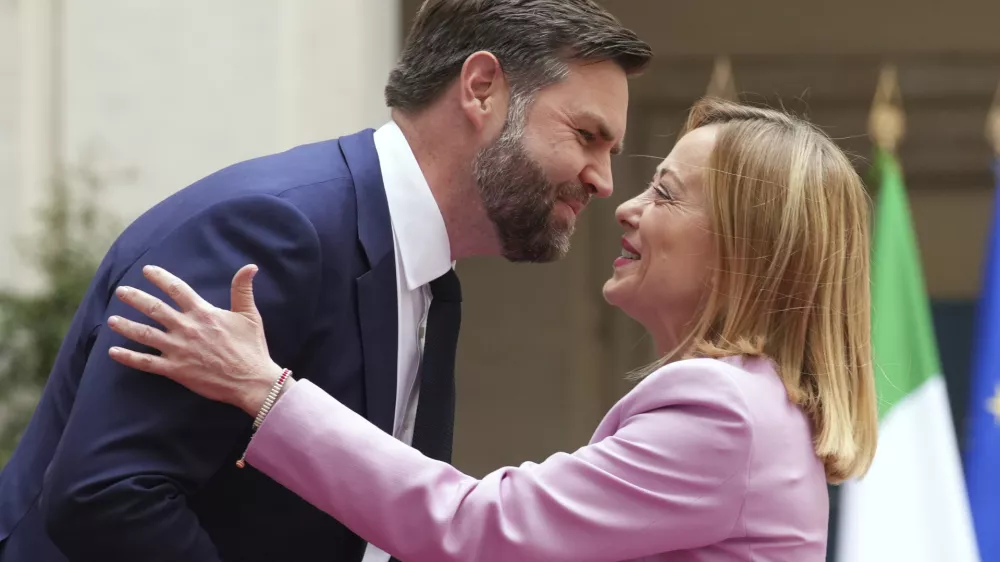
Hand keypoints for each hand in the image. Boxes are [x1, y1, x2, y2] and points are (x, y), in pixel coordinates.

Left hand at [107, 264, 285, 415]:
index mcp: (203, 313)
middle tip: (121, 291)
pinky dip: (128, 357)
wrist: (251, 380)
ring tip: (111, 320)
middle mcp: (186, 328)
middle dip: (135, 298)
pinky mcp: (175, 370)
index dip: (161, 278)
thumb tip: (250, 266)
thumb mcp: (249, 314)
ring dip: (126, 326)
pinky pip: (146, 363)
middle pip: (154, 309)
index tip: (147, 270)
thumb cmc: (251, 347)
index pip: (177, 289)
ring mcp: (178, 349)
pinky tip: (113, 351)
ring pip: (145, 334)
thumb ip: (243, 289)